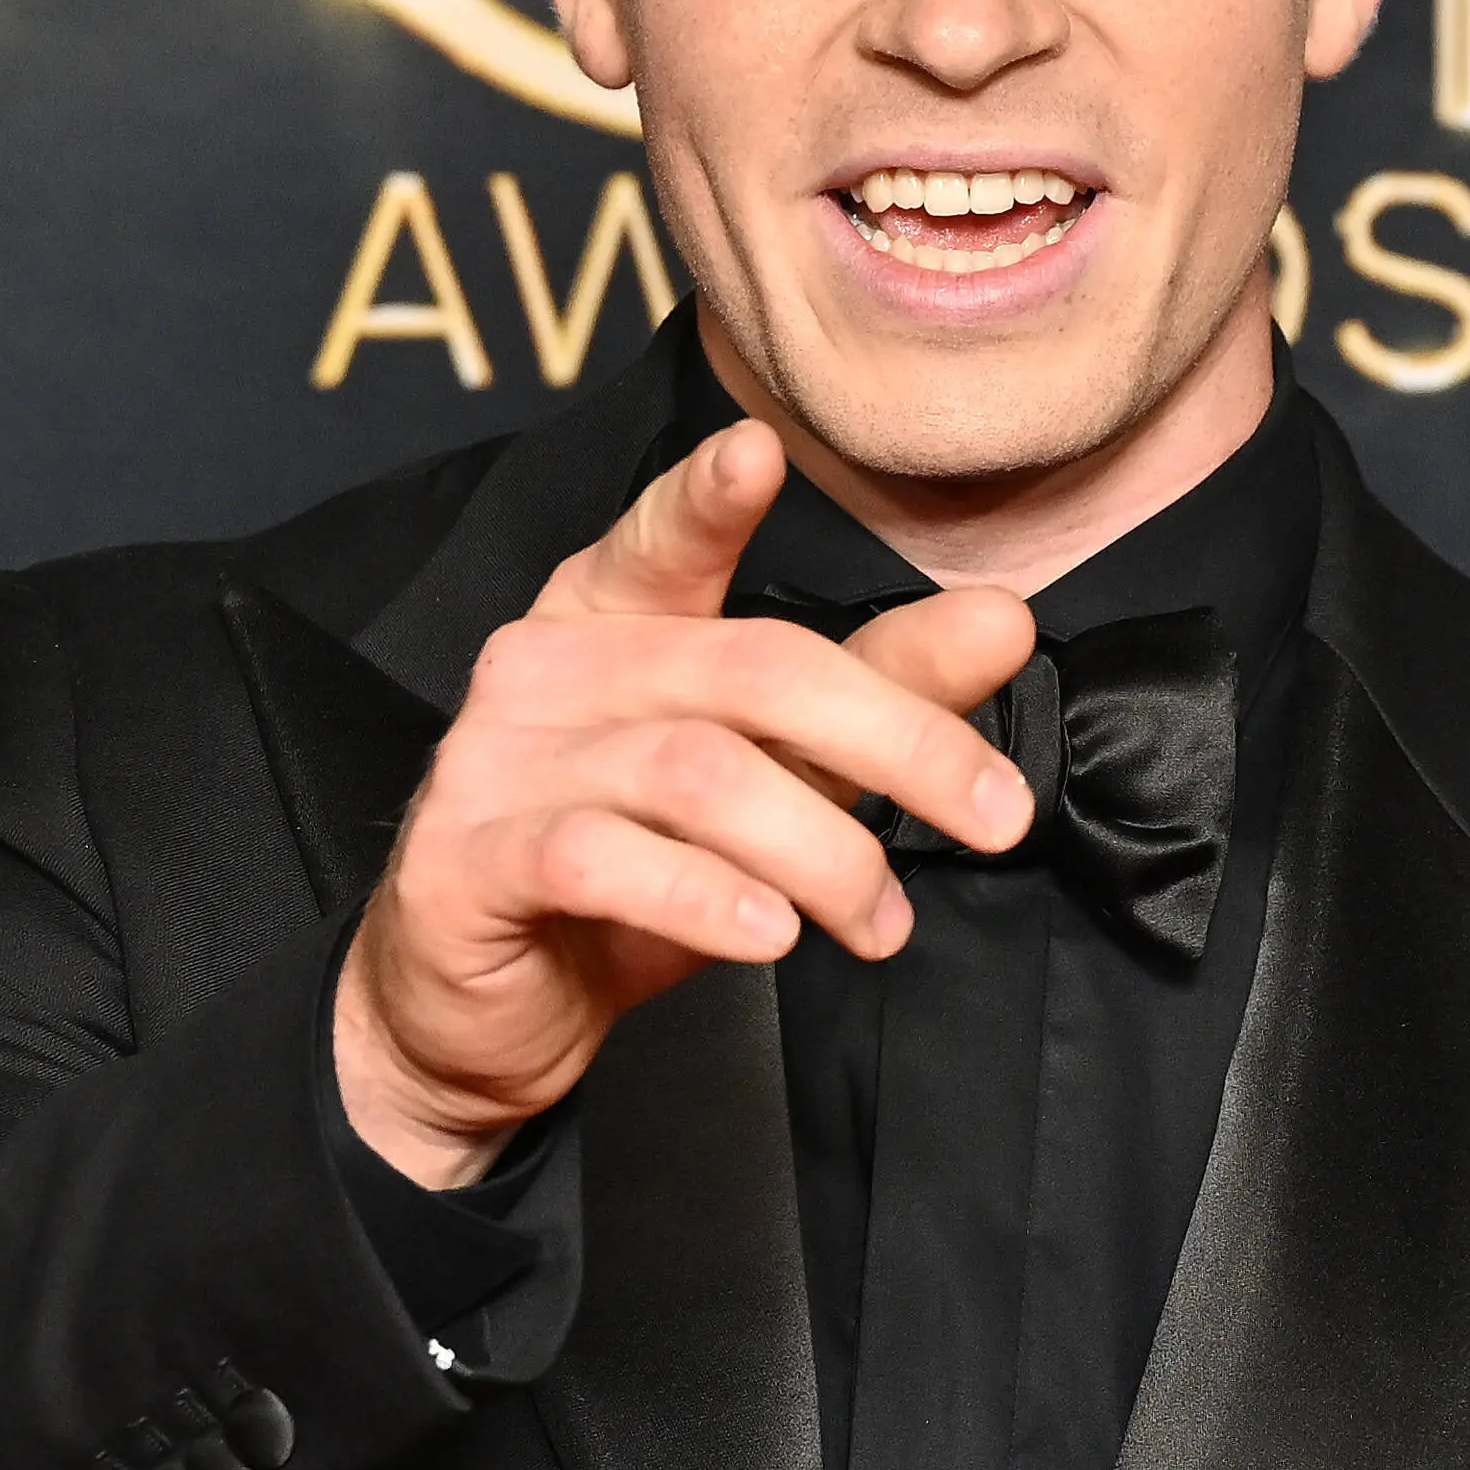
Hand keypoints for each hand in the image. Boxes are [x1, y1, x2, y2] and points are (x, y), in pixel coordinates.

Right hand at [329, 420, 1038, 1183]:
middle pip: (748, 669)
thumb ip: (875, 699)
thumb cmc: (631, 880)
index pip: (663, 543)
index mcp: (610, 619)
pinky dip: (703, 897)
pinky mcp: (466, 860)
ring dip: (821, 853)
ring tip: (880, 924)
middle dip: (897, 740)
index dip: (705, 502)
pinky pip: (598, 858)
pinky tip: (770, 934)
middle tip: (996, 815)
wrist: (482, 1015)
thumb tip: (1003, 622)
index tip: (758, 454)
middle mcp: (546, 667)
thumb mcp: (770, 780)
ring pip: (692, 771)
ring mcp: (495, 760)